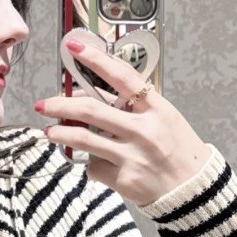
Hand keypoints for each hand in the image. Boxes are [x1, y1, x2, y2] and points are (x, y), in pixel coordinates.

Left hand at [34, 36, 210, 205]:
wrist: (192, 190)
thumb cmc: (177, 150)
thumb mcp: (163, 118)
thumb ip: (132, 106)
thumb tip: (90, 96)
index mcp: (155, 108)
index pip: (122, 77)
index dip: (95, 60)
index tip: (74, 47)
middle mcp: (143, 130)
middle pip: (91, 110)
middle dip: (60, 105)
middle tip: (44, 104)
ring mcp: (132, 155)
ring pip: (84, 139)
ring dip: (60, 134)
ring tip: (49, 131)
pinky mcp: (123, 179)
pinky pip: (94, 166)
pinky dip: (88, 163)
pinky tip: (93, 163)